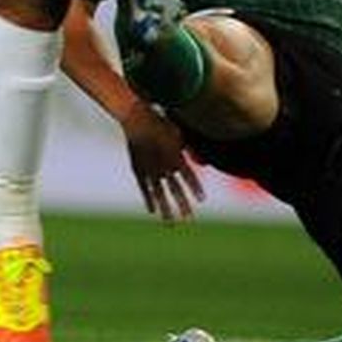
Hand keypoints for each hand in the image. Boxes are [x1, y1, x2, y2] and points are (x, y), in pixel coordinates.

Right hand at [118, 101, 203, 222]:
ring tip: (171, 224)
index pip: (189, 176)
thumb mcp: (180, 134)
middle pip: (176, 189)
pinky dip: (149, 200)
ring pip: (160, 194)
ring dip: (166, 209)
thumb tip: (205, 164)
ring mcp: (150, 169)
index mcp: (176, 155)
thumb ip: (191, 151)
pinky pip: (145, 189)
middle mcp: (164, 165)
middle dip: (183, 205)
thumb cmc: (161, 124)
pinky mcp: (138, 170)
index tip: (202, 200)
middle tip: (189, 219)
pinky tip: (153, 212)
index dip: (196, 188)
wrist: (136, 118)